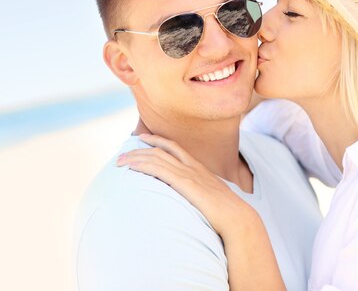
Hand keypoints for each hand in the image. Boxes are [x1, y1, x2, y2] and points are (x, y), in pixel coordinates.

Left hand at [116, 134, 254, 235]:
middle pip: (161, 150)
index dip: (157, 141)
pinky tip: (132, 167)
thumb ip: (202, 194)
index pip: (175, 147)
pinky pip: (159, 169)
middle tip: (123, 152)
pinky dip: (143, 165)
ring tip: (119, 161)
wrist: (237, 218)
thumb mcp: (213, 198)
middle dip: (140, 149)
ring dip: (135, 157)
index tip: (143, 138)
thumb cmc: (227, 213)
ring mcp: (189, 174)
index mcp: (199, 169)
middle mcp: (192, 167)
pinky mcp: (185, 184)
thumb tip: (196, 200)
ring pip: (157, 158)